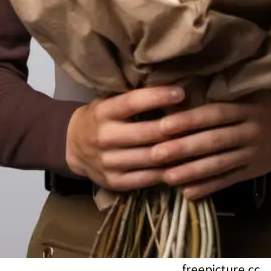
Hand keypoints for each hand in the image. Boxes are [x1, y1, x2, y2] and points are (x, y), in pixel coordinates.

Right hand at [65, 85, 184, 191]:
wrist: (72, 146)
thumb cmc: (101, 117)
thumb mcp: (109, 101)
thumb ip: (133, 99)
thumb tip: (171, 89)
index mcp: (104, 112)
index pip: (132, 102)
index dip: (157, 97)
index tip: (180, 93)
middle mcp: (104, 137)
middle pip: (147, 133)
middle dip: (174, 128)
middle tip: (197, 121)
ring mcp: (108, 162)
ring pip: (150, 157)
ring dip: (176, 151)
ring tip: (196, 142)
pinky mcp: (114, 182)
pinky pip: (147, 178)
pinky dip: (167, 171)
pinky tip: (183, 164)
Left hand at [151, 91, 270, 199]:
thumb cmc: (260, 104)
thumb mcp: (247, 91)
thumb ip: (221, 92)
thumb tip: (182, 89)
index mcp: (247, 108)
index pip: (215, 114)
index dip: (190, 120)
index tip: (164, 125)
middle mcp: (250, 132)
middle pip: (214, 141)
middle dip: (184, 148)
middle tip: (156, 154)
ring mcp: (251, 155)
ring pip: (219, 165)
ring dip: (192, 172)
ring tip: (167, 177)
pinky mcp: (251, 173)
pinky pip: (227, 181)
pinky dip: (207, 188)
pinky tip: (187, 192)